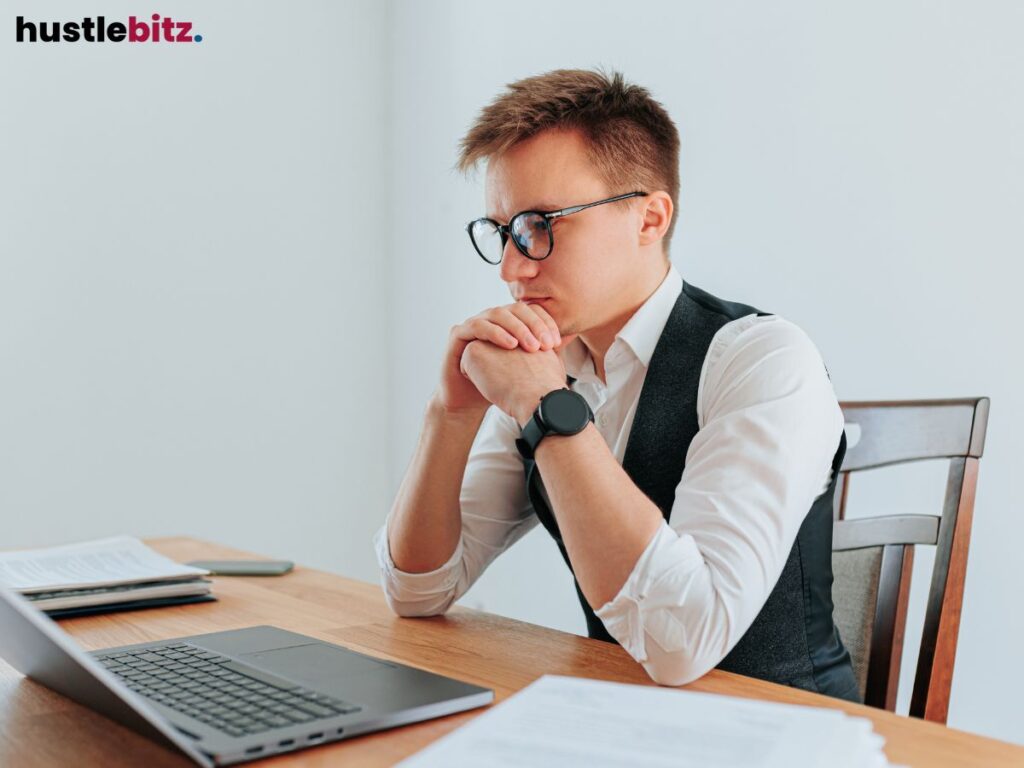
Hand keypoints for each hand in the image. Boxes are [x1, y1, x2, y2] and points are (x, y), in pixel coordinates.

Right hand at [435, 301, 564, 413]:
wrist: (471, 401)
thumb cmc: (500, 385)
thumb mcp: (527, 366)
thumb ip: (545, 349)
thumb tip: (572, 335)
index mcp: (508, 322)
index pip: (530, 311)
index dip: (545, 322)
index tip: (557, 342)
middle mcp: (491, 318)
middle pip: (515, 309)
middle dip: (533, 324)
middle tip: (546, 343)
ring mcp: (474, 323)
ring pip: (497, 313)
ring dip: (516, 328)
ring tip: (530, 345)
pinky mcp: (458, 333)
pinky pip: (477, 326)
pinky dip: (495, 333)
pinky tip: (509, 345)